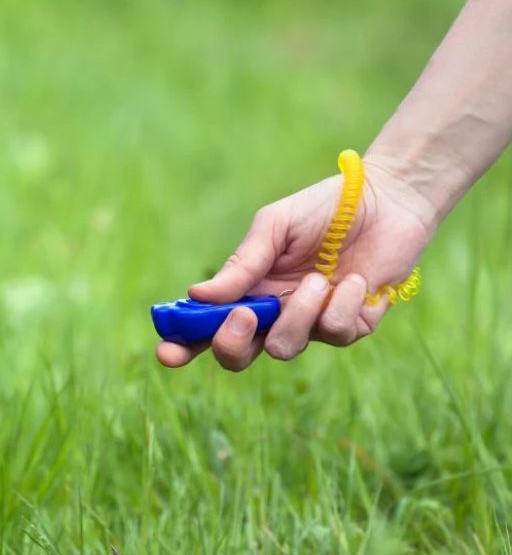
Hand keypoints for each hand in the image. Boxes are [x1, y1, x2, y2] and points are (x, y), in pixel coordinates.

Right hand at [156, 161, 437, 370]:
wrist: (387, 199)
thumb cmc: (323, 209)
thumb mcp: (274, 227)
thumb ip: (242, 264)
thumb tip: (197, 296)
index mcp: (247, 290)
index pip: (206, 326)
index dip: (183, 345)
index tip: (167, 352)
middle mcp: (274, 314)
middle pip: (239, 355)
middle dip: (233, 344)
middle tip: (245, 315)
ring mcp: (311, 324)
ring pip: (286, 348)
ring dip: (298, 315)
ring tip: (317, 279)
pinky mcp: (351, 326)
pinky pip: (336, 334)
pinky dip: (342, 305)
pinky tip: (354, 279)